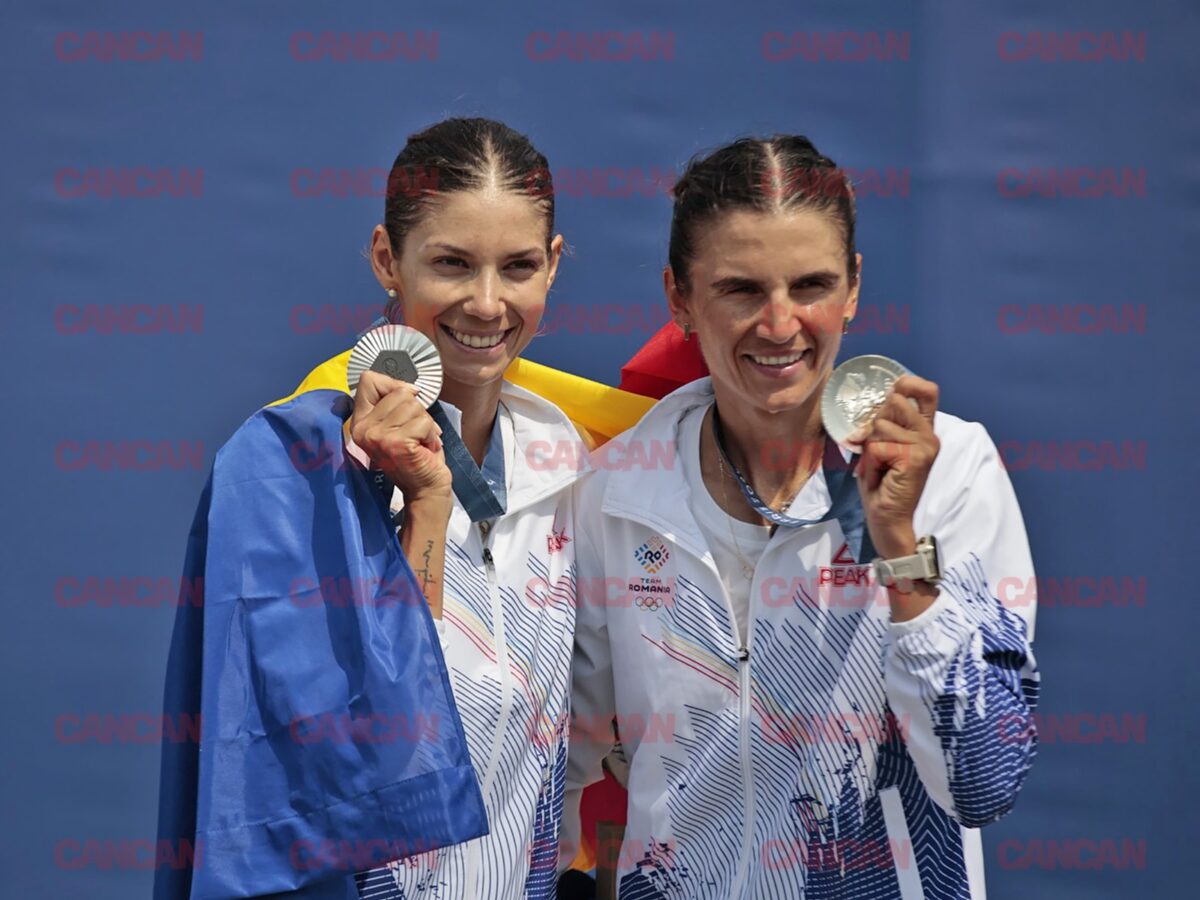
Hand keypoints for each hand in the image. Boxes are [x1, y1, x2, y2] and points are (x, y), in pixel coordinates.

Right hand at [349, 371, 452, 506]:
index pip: (368, 380)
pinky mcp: (397, 444)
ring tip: (420, 441)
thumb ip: (393, 402)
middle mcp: (363, 429)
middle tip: (416, 433)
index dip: (393, 385)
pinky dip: (431, 434)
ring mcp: (378, 437)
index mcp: (360, 422)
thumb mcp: (397, 424)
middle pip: (398, 391)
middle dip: (416, 410)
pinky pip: (423, 421)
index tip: (405, 402)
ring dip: (425, 423)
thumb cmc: (416, 455)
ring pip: (413, 405)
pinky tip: (424, 449)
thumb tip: (408, 386)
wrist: (426, 490)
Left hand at [847, 375, 939, 559]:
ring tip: (880, 466)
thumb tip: (872, 404)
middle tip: (878, 451)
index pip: (927, 390)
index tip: (892, 392)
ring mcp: (924, 445)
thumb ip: (881, 424)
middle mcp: (928, 434)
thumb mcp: (879, 447)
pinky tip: (882, 475)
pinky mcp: (915, 457)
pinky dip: (871, 460)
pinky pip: (877, 445)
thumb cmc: (881, 485)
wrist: (887, 518)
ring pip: (881, 424)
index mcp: (922, 429)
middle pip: (893, 402)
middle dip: (875, 424)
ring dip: (871, 446)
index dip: (908, 383)